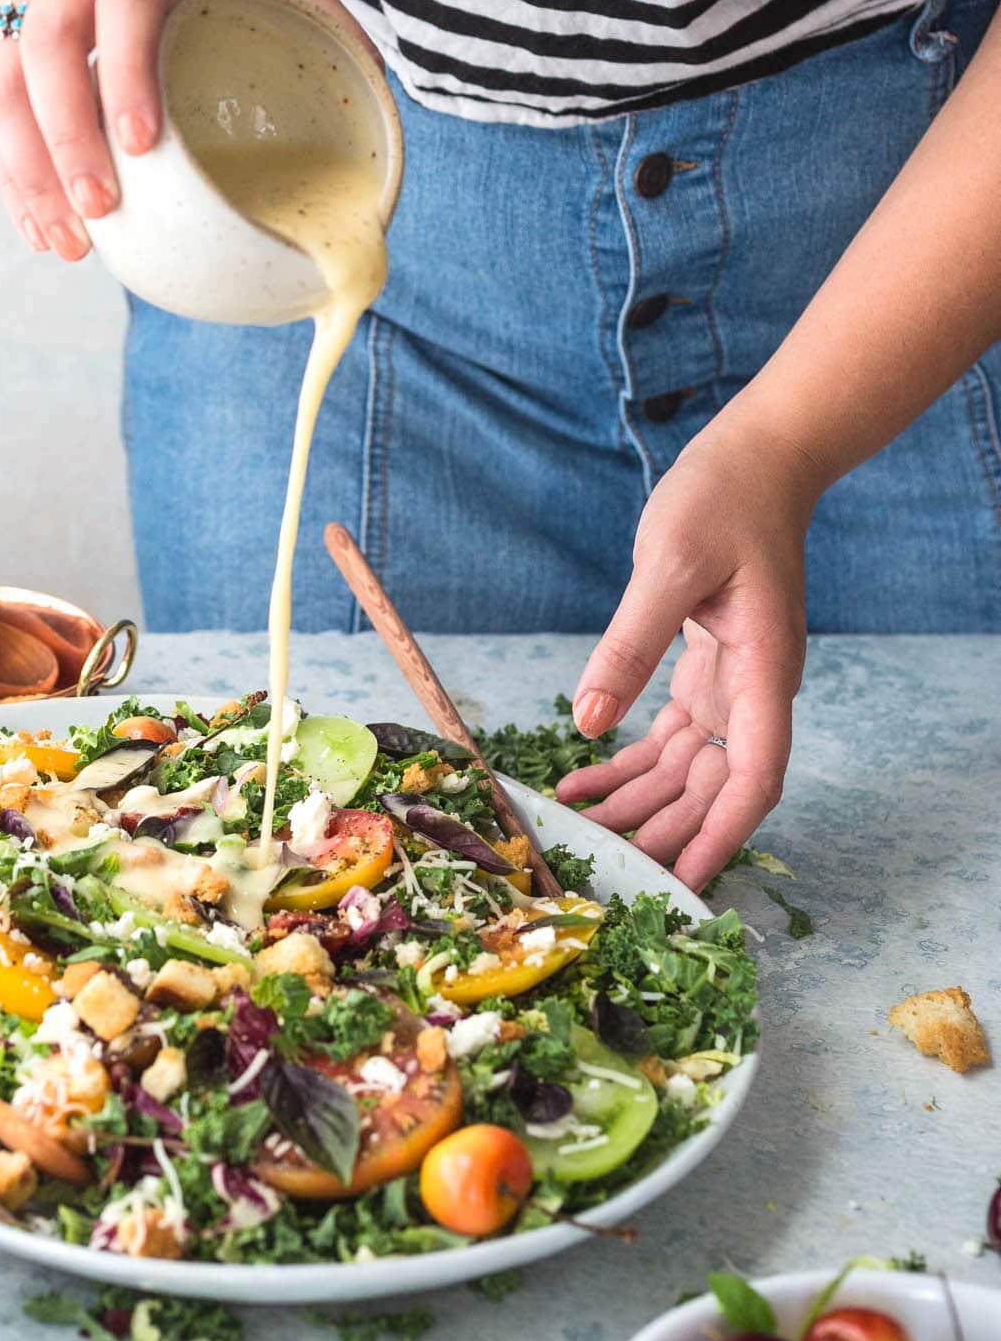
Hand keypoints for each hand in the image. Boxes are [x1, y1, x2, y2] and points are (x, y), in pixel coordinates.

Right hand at [0, 0, 351, 260]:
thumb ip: (311, 4)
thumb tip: (374, 92)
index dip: (129, 71)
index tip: (143, 145)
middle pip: (48, 43)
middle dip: (66, 134)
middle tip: (100, 210)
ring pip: (2, 75)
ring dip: (27, 164)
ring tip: (68, 242)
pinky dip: (9, 167)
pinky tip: (39, 224)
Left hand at [554, 409, 821, 889]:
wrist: (755, 461)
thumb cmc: (723, 501)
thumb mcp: (668, 565)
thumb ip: (629, 644)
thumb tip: (586, 720)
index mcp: (764, 671)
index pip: (754, 776)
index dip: (722, 834)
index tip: (684, 880)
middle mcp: (753, 690)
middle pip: (713, 787)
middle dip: (663, 832)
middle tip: (604, 869)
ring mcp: (730, 684)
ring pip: (686, 770)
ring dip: (637, 803)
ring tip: (577, 829)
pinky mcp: (704, 670)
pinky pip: (668, 736)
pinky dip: (626, 761)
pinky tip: (580, 778)